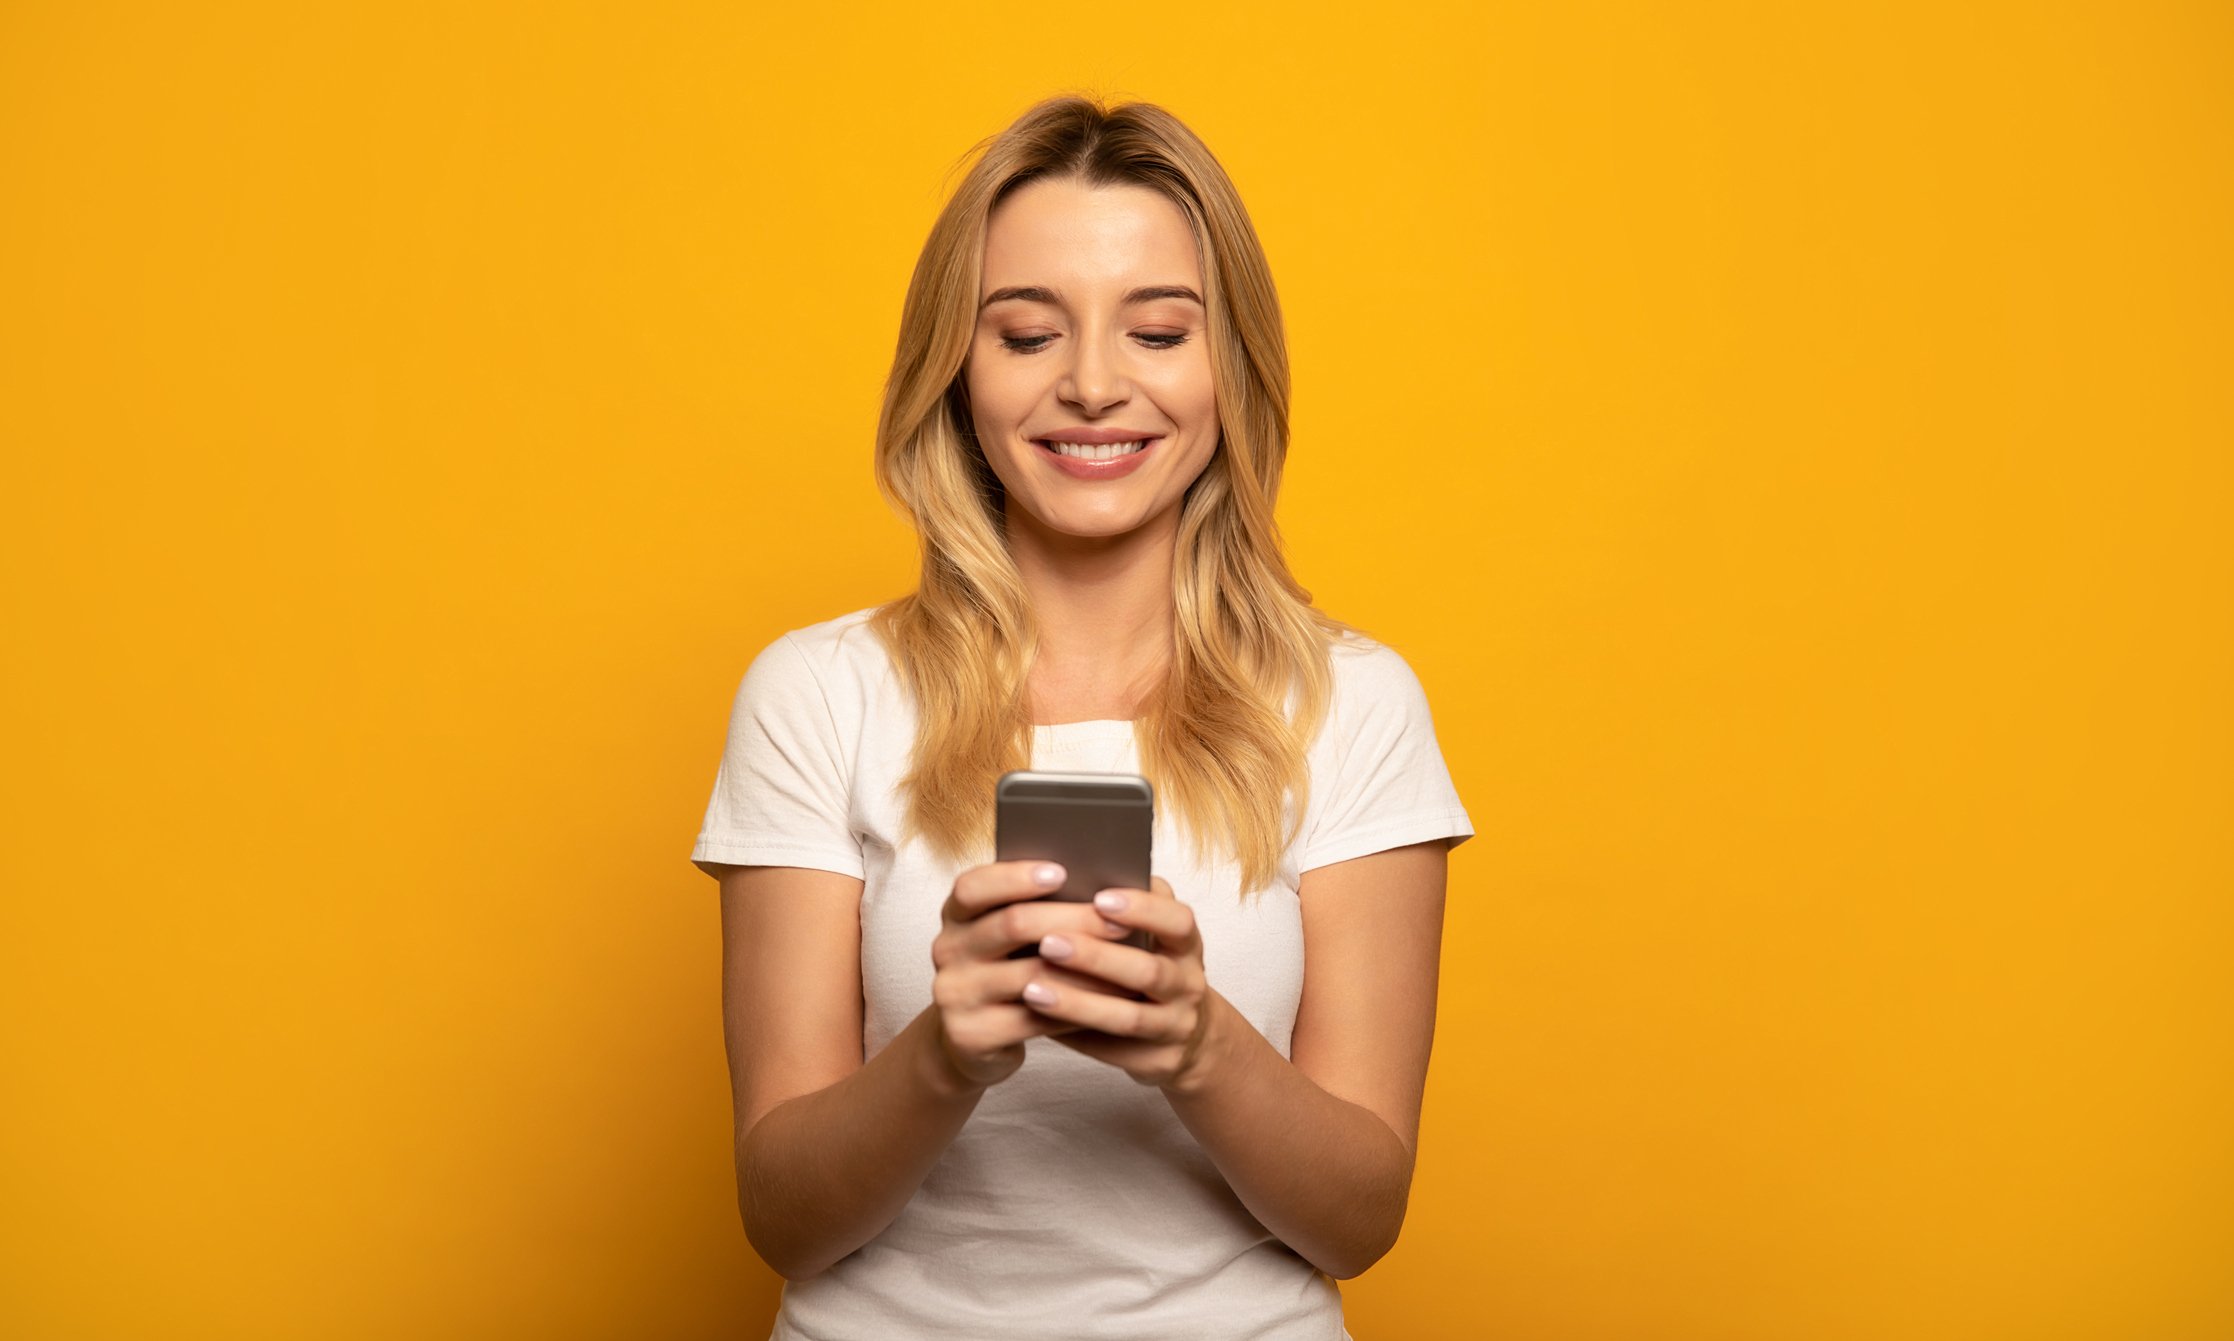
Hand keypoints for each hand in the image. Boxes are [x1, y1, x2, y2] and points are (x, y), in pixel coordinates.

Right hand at [928, 859, 1144, 1090]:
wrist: (970, 1039)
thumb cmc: (1005, 971)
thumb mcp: (1006, 937)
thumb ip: (1034, 909)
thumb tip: (1101, 885)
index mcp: (955, 915)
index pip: (973, 886)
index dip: (1016, 877)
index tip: (1063, 872)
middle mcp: (946, 950)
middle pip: (1012, 924)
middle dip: (1074, 919)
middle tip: (1120, 922)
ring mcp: (955, 994)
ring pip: (1033, 975)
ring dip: (1087, 969)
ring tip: (1129, 963)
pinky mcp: (970, 1035)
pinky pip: (1036, 1018)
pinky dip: (1078, 1008)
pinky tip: (1110, 1002)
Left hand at [1018, 876, 1216, 1090]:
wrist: (1187, 1037)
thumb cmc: (1152, 966)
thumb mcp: (1154, 935)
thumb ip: (1128, 908)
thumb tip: (1075, 876)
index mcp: (1187, 945)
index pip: (1177, 922)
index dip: (1143, 909)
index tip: (1099, 898)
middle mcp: (1189, 985)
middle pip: (1148, 971)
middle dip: (1096, 957)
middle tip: (1048, 942)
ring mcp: (1177, 1027)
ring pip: (1128, 1018)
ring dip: (1078, 1003)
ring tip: (1031, 989)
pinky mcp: (1159, 1062)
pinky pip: (1113, 1051)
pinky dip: (1075, 1035)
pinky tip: (1038, 1021)